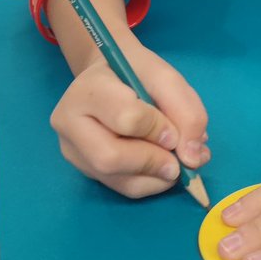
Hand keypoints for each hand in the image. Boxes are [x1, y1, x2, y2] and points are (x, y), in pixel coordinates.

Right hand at [49, 45, 208, 197]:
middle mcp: (68, 121)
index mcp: (88, 89)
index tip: (174, 130)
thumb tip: (192, 159)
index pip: (125, 118)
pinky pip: (120, 187)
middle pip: (109, 158)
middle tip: (178, 160)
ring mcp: (72, 149)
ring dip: (156, 177)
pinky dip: (150, 182)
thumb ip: (186, 112)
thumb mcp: (167, 78)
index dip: (158, 129)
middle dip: (153, 162)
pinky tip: (160, 167)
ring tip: (175, 161)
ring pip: (116, 178)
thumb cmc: (136, 72)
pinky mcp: (84, 168)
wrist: (110, 75)